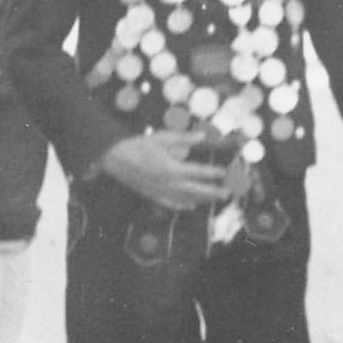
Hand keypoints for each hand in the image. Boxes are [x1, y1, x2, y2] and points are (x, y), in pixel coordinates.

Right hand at [100, 131, 229, 210]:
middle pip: (196, 190)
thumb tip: (203, 136)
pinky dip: (182, 205)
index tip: (224, 172)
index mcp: (172, 169)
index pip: (198, 172)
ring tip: (214, 199)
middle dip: (213, 192)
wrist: (115, 158)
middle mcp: (169, 184)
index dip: (213, 172)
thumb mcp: (163, 138)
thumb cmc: (139, 145)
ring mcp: (160, 192)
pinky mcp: (152, 195)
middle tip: (228, 193)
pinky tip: (191, 206)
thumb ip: (184, 139)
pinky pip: (171, 204)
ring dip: (201, 199)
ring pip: (186, 199)